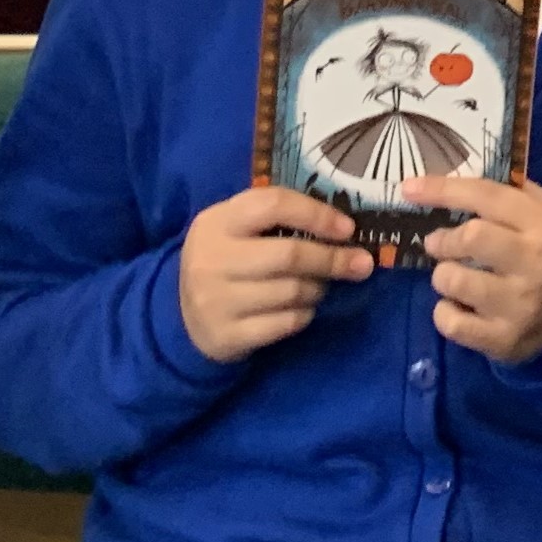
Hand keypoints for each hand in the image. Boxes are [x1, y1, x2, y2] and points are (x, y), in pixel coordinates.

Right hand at [176, 184, 372, 361]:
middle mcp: (211, 259)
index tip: (348, 228)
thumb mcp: (239, 228)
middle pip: (289, 254)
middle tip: (361, 263)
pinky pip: (284, 324)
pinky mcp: (225, 336)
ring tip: (320, 285)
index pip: (273, 204)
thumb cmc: (227, 259)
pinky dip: (303, 315)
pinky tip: (301, 308)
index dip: (316, 214)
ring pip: (291, 291)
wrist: (179, 315)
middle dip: (332, 258)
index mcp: (217, 222)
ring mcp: (214, 301)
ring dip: (318, 288)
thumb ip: (280, 218)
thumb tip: (345, 227)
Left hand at [401, 174, 541, 363]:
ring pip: (453, 280)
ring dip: (442, 275)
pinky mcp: (503, 339)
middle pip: (471, 237)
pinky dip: (444, 312)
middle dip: (443, 239)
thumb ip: (510, 195)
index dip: (444, 189)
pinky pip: (451, 322)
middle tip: (438, 244)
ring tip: (452, 276)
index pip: (488, 196)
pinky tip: (457, 307)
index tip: (409, 187)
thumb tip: (456, 180)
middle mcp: (535, 263)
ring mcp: (519, 305)